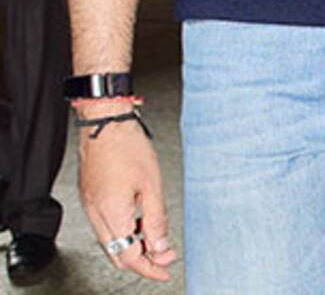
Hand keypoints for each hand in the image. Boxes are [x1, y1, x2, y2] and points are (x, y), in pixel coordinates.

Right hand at [78, 108, 177, 281]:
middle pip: (118, 255)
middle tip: (164, 256)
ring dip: (133, 245)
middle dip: (143, 260)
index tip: (166, 268)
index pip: (130, 257)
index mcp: (111, 214)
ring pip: (111, 242)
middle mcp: (96, 215)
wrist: (105, 123)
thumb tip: (161, 247)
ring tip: (156, 236)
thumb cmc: (127, 146)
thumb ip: (156, 219)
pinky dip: (124, 230)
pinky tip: (139, 219)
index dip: (150, 267)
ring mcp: (91, 207)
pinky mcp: (90, 198)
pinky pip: (106, 226)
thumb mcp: (151, 184)